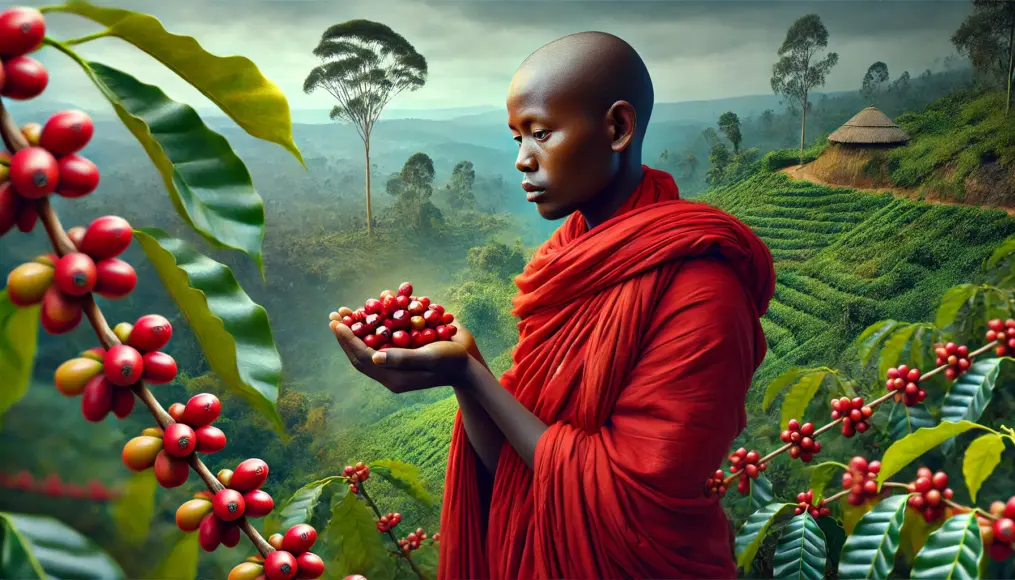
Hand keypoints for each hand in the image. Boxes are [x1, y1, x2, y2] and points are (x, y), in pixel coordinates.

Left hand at [330, 320, 475, 392]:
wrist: (469, 362)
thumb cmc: (452, 361)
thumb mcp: (429, 357)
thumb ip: (403, 358)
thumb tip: (374, 357)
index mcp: (393, 377)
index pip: (362, 357)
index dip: (348, 340)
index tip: (337, 323)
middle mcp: (391, 370)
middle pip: (360, 351)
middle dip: (346, 333)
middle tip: (335, 315)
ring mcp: (396, 361)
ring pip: (369, 344)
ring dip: (356, 327)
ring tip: (346, 312)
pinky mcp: (402, 352)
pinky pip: (382, 339)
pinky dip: (373, 325)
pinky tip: (370, 310)